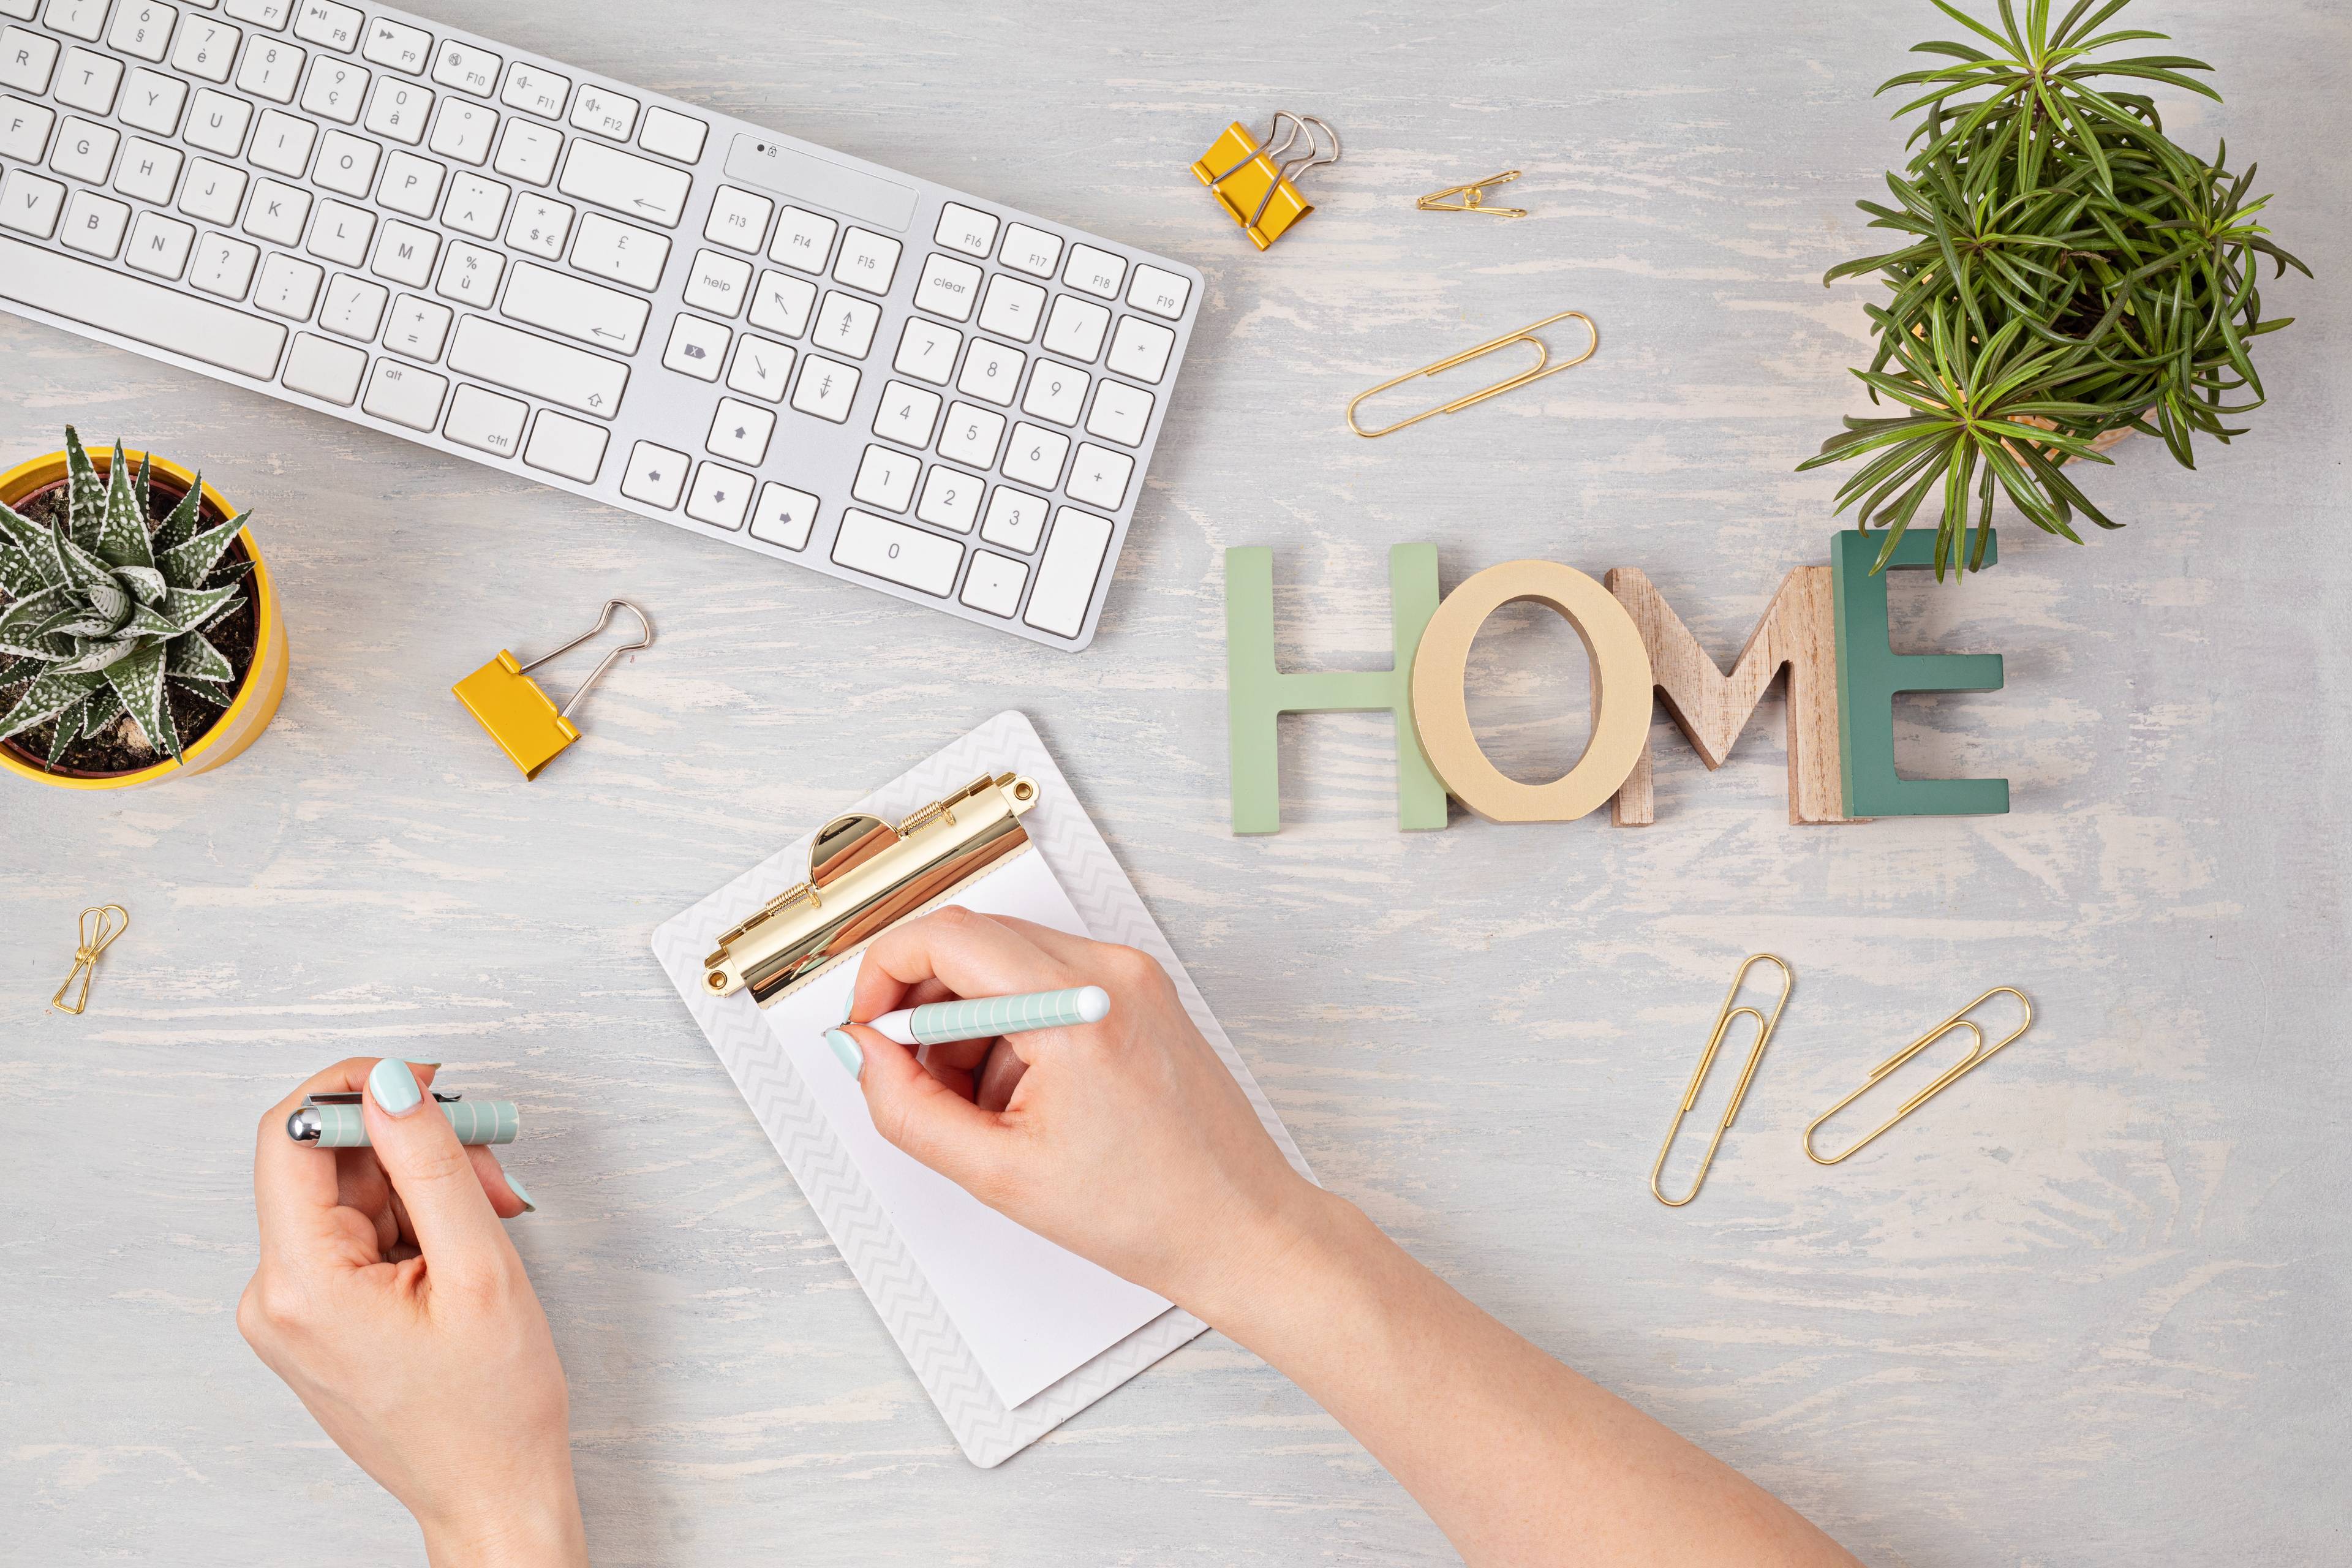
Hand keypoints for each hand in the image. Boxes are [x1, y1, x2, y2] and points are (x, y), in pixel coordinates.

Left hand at [238, 1058, 584, 1567]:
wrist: (493, 1493)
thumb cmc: (492, 1409)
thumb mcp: (479, 1268)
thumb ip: (431, 1164)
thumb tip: (392, 1084)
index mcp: (299, 1286)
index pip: (289, 1137)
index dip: (356, 1091)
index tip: (424, 1085)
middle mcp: (275, 1297)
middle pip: (329, 1166)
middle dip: (415, 1149)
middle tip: (490, 1169)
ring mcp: (291, 1311)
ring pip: (353, 1197)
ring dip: (425, 1188)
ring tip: (490, 1222)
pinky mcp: (316, 1318)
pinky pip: (357, 1234)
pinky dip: (416, 1223)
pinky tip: (463, 1249)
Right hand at [834, 908, 1321, 1313]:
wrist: (1239, 1228)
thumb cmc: (1148, 1211)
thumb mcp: (998, 1173)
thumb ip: (907, 1108)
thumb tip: (862, 1054)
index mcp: (1078, 1008)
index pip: (946, 935)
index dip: (883, 975)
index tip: (866, 1028)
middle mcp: (1111, 972)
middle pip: (973, 940)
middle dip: (924, 1005)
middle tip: (914, 1078)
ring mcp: (1132, 977)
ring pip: (1006, 961)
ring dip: (968, 1021)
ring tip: (984, 1107)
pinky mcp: (1141, 992)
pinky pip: (1047, 982)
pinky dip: (1012, 1027)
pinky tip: (1025, 1097)